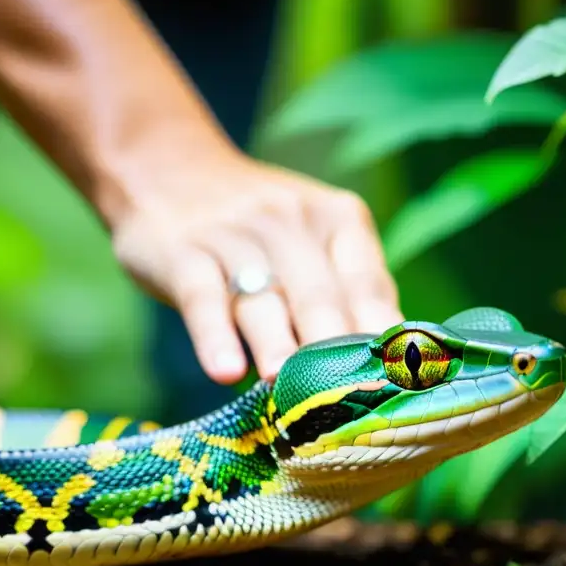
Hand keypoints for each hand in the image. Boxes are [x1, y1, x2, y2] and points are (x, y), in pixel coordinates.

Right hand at [111, 152, 402, 383]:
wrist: (165, 166)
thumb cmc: (254, 228)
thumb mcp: (308, 241)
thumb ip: (342, 293)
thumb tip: (383, 369)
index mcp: (338, 220)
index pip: (370, 285)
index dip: (385, 338)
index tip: (399, 386)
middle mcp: (291, 223)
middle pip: (320, 295)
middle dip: (336, 349)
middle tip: (352, 398)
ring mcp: (234, 236)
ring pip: (263, 300)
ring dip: (277, 345)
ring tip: (287, 386)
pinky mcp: (182, 253)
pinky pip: (203, 298)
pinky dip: (215, 337)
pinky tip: (225, 371)